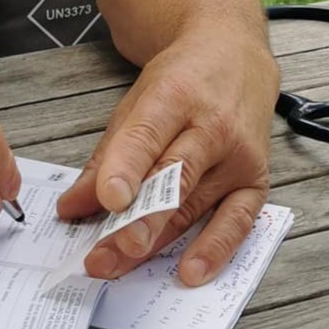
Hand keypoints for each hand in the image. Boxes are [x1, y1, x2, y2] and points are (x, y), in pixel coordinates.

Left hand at [55, 26, 279, 284]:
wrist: (235, 57)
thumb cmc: (181, 82)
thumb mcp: (136, 103)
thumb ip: (107, 157)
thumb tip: (72, 207)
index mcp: (175, 95)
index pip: (148, 135)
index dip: (126, 168)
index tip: (107, 199)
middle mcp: (212, 126)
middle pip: (174, 177)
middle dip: (140, 218)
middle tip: (108, 251)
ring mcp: (238, 155)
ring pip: (195, 205)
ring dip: (155, 242)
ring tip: (117, 265)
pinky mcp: (256, 179)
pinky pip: (238, 221)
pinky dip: (213, 249)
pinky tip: (190, 272)